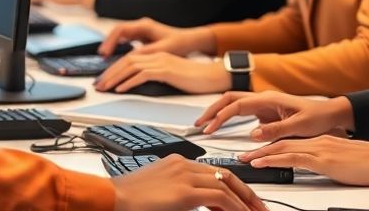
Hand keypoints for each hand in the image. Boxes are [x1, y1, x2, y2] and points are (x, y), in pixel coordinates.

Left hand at [94, 52, 230, 94]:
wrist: (213, 76)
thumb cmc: (196, 79)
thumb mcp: (171, 76)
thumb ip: (156, 77)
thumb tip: (139, 85)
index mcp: (158, 55)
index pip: (130, 59)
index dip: (114, 69)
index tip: (104, 80)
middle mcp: (158, 55)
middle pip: (126, 61)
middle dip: (109, 73)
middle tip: (98, 85)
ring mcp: (162, 61)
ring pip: (131, 66)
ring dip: (114, 78)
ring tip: (104, 88)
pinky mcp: (167, 70)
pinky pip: (142, 75)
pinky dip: (129, 82)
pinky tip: (120, 89)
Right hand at [98, 17, 211, 56]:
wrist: (190, 40)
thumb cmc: (179, 43)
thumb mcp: (162, 49)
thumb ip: (146, 52)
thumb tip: (130, 58)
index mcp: (144, 25)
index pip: (120, 30)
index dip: (110, 42)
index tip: (104, 54)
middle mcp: (140, 26)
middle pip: (117, 34)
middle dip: (107, 47)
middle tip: (101, 59)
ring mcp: (140, 31)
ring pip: (120, 38)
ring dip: (111, 49)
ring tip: (104, 62)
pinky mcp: (142, 38)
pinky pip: (125, 42)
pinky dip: (118, 50)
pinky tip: (114, 60)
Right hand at [113, 154, 267, 210]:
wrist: (109, 200)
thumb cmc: (127, 200)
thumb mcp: (159, 194)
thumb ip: (178, 195)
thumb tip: (193, 204)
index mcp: (176, 162)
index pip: (213, 171)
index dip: (231, 186)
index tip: (242, 200)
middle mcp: (183, 164)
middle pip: (225, 174)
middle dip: (245, 192)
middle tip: (258, 207)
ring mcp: (184, 175)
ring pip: (226, 185)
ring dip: (244, 202)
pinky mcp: (185, 191)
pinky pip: (219, 198)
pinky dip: (234, 207)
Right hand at [195, 91, 353, 138]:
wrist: (331, 114)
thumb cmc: (318, 117)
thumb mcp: (299, 126)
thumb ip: (275, 130)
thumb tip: (252, 134)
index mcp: (269, 99)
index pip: (236, 105)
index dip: (220, 116)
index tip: (209, 128)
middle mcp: (264, 99)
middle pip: (230, 99)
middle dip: (212, 110)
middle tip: (198, 124)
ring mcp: (264, 106)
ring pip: (234, 104)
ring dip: (218, 112)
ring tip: (205, 125)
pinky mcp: (266, 113)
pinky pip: (242, 113)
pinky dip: (229, 118)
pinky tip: (222, 127)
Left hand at [241, 135, 368, 186]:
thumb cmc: (368, 163)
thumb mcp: (340, 161)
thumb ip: (324, 161)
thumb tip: (313, 167)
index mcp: (320, 142)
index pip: (289, 144)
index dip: (269, 148)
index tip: (254, 154)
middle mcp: (316, 142)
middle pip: (280, 144)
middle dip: (259, 150)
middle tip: (240, 157)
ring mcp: (318, 149)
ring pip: (282, 149)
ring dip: (260, 155)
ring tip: (244, 160)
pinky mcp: (323, 159)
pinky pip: (293, 158)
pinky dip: (274, 159)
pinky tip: (261, 162)